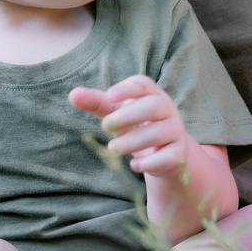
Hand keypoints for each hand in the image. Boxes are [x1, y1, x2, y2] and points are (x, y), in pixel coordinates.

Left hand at [69, 76, 196, 178]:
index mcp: (152, 94)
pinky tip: (134, 165)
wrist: (164, 152)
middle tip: (105, 126)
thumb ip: (97, 103)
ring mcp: (175, 132)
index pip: (143, 84)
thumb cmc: (136, 125)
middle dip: (127, 116)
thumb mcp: (116, 113)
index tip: (109, 96)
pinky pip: (168, 157)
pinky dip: (150, 163)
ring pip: (158, 133)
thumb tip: (73, 94)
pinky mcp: (179, 154)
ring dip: (132, 141)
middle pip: (153, 106)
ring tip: (112, 148)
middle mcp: (167, 110)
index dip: (127, 89)